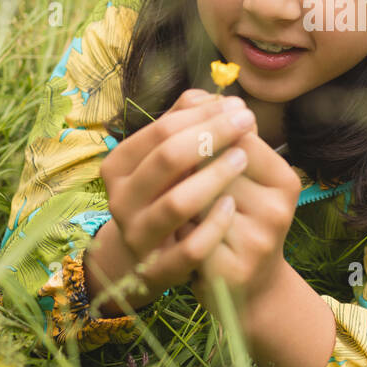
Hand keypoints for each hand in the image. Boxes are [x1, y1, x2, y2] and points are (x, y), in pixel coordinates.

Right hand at [85, 88, 255, 313]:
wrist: (156, 258)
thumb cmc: (169, 194)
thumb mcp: (169, 157)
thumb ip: (186, 122)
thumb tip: (216, 97)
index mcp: (119, 167)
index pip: (160, 131)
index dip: (202, 115)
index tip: (237, 106)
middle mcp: (121, 201)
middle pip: (167, 159)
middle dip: (212, 135)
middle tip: (247, 121)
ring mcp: (139, 237)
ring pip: (177, 203)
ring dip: (214, 176)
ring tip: (242, 157)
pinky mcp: (160, 269)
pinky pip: (190, 248)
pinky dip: (214, 225)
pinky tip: (232, 205)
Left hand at [188, 128, 301, 317]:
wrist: (248, 291)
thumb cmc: (237, 223)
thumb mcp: (241, 179)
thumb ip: (219, 137)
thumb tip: (197, 96)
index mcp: (284, 180)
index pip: (236, 137)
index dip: (201, 135)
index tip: (185, 143)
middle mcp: (277, 209)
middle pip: (214, 166)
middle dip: (185, 167)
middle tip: (171, 176)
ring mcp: (257, 242)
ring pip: (196, 200)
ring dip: (175, 197)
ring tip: (171, 205)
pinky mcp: (230, 270)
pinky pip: (187, 235)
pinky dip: (175, 231)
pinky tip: (175, 235)